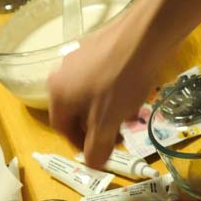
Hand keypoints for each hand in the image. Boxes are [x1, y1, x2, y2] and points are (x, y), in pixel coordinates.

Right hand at [48, 5, 163, 167]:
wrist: (144, 34)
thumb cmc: (120, 82)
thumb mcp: (108, 122)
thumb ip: (98, 148)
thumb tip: (93, 165)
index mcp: (57, 94)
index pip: (62, 129)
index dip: (81, 144)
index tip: (100, 152)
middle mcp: (61, 74)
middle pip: (77, 112)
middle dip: (98, 127)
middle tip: (119, 136)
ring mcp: (79, 58)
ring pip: (91, 95)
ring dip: (109, 111)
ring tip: (131, 116)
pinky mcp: (98, 46)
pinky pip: (102, 78)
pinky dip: (115, 91)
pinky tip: (135, 93)